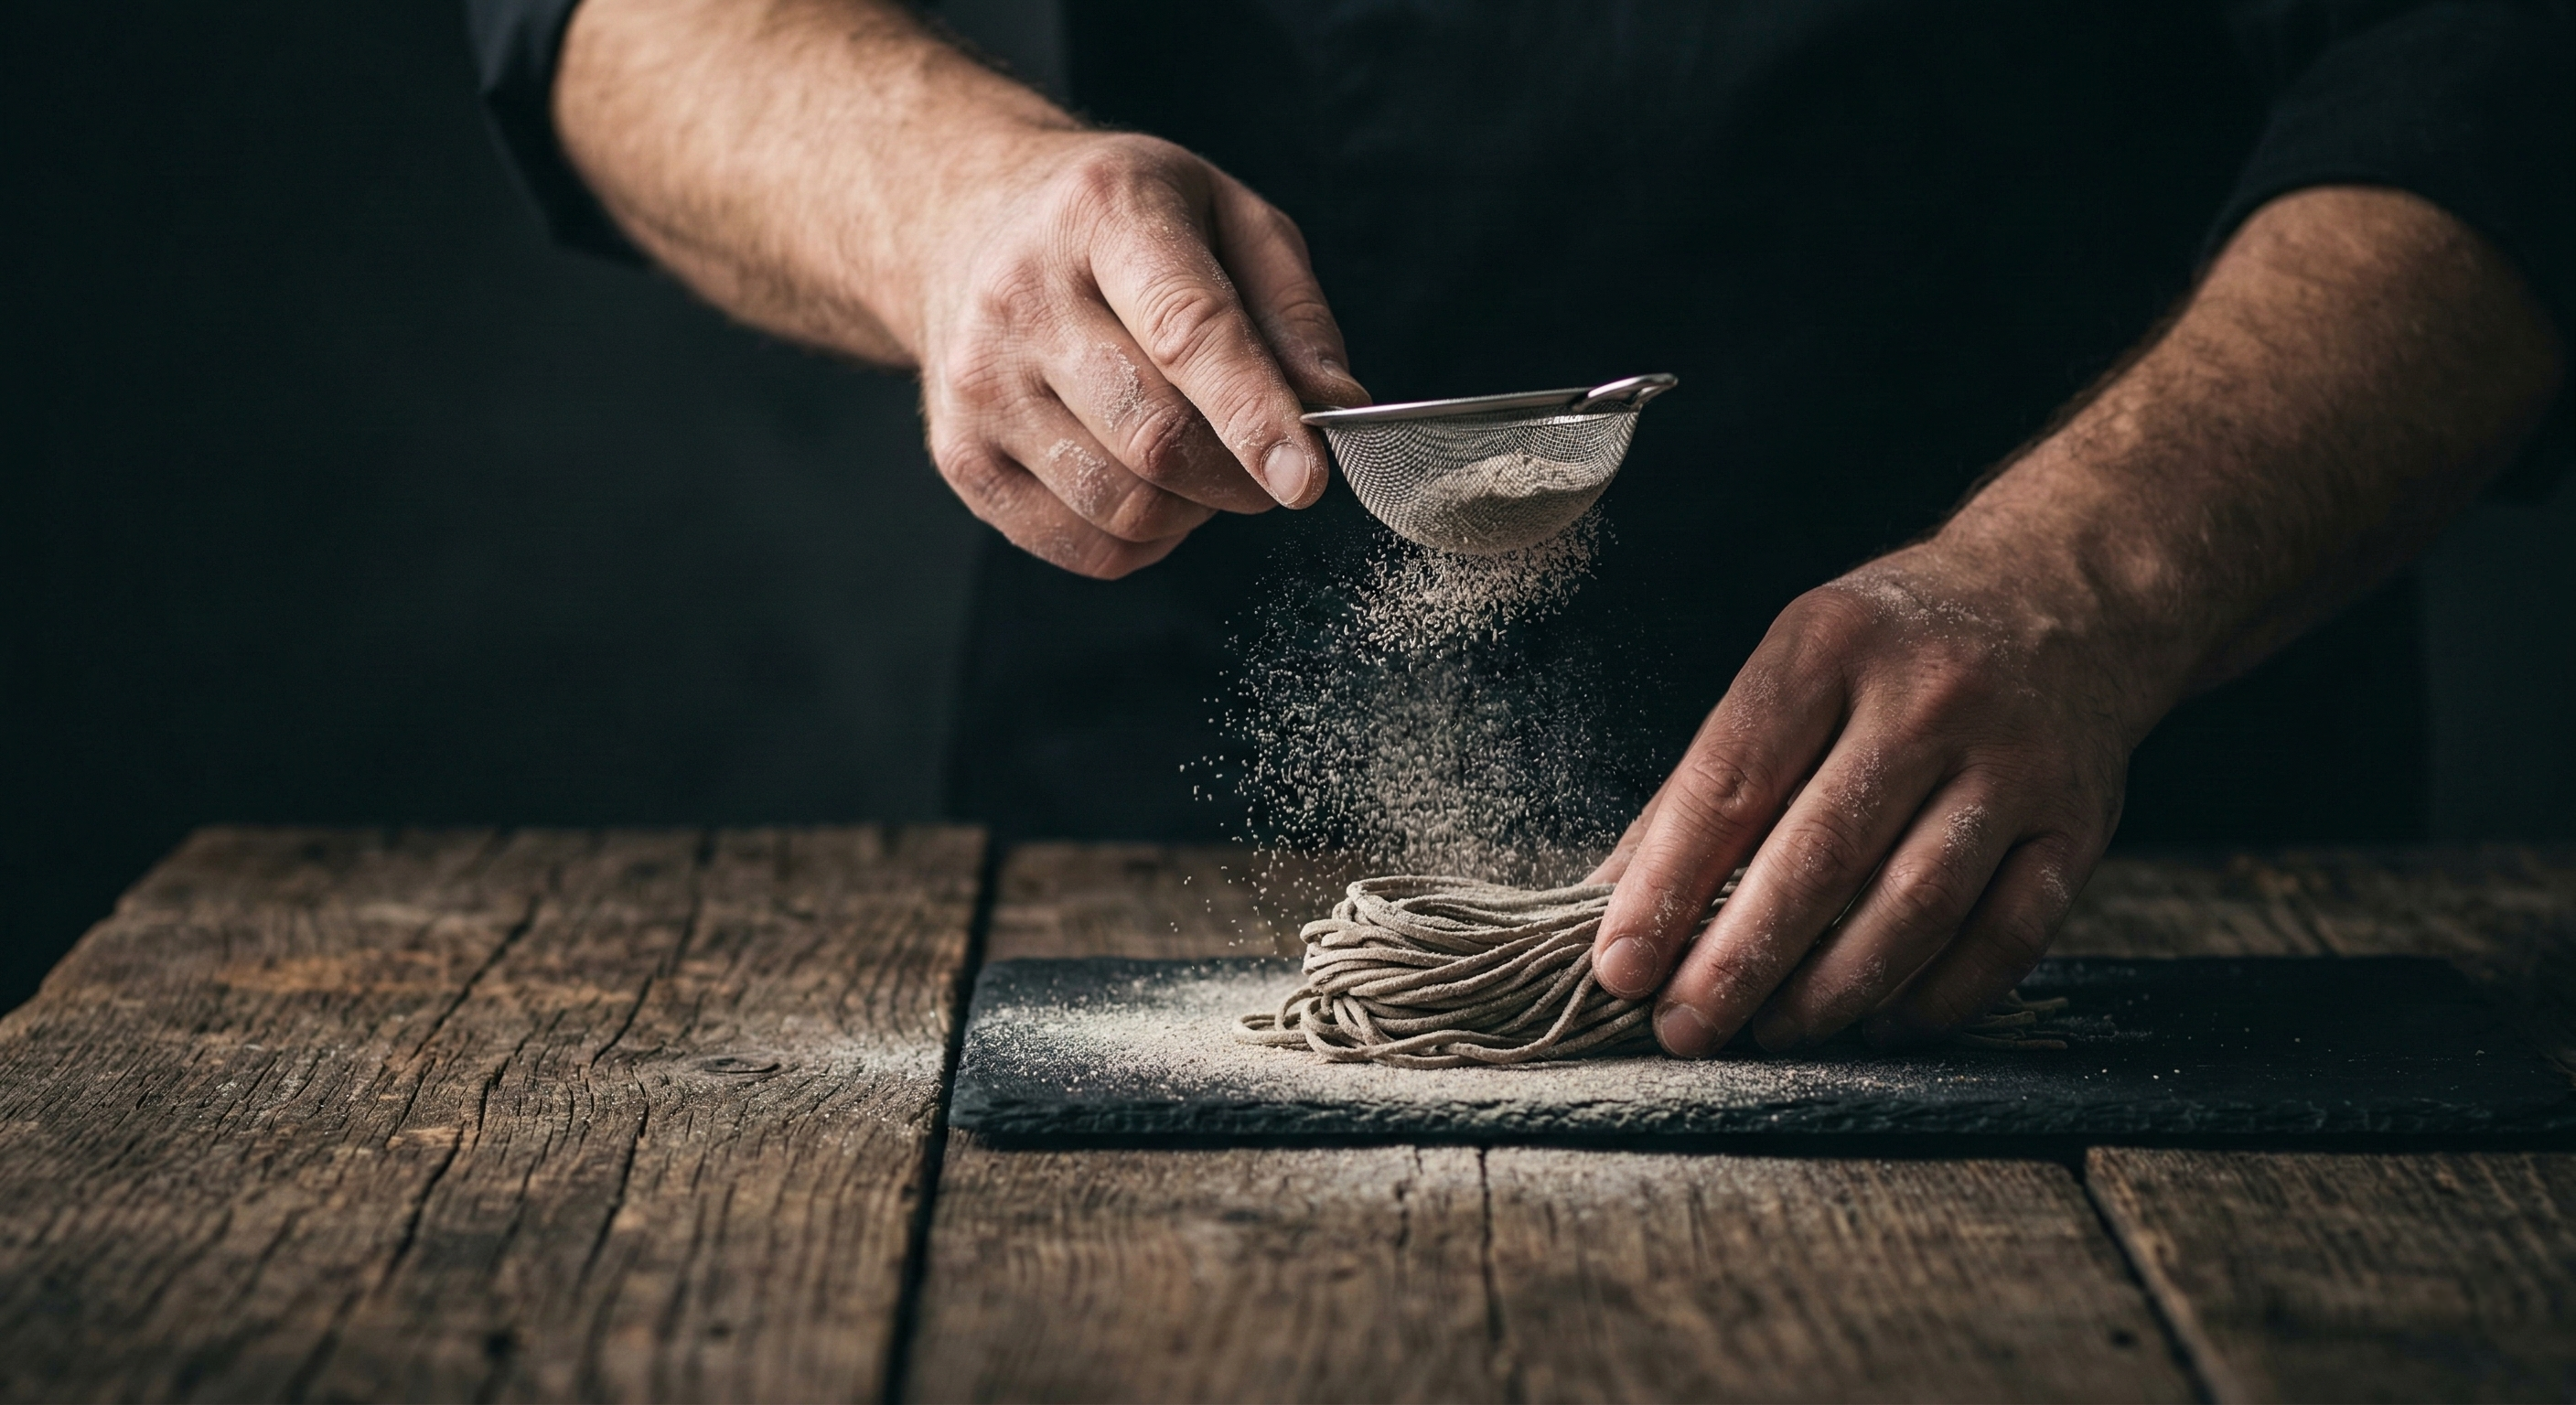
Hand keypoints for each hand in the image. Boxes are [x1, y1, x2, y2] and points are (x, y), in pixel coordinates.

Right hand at [556, 0, 1366, 578]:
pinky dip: (1127, 542)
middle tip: (1265, 463)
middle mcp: (1027, 298)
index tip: (1310, 480)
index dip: (1257, 414)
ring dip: (1186, 513)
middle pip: (1152, 439)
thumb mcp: (1223, 215)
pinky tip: (1134, 486)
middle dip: (1235, 474)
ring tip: (1200, 466)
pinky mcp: (954, 455)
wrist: (946, 214)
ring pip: (1113, 504)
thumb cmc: (1120, 217)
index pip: (1189, 332)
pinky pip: (1066, 543)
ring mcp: (975, 384)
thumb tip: (1348, 407)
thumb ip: (1293, 307)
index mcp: (1109, 218)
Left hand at [1584, 539, 2165, 1054]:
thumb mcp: (1792, 667)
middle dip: (1739, 959)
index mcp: (1828, 647)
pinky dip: (1940, 996)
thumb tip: (1612, 903)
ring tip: (1772, 1033)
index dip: (1668, 887)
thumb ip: (1706, 784)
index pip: (1731, 783)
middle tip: (1684, 1027)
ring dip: (1832, 990)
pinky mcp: (2079, 821)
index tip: (1620, 968)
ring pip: (1915, 904)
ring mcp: (2013, 761)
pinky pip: (2009, 934)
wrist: (2062, 593)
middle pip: (1820, 854)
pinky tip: (1881, 1024)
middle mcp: (1927, 697)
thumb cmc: (1894, 647)